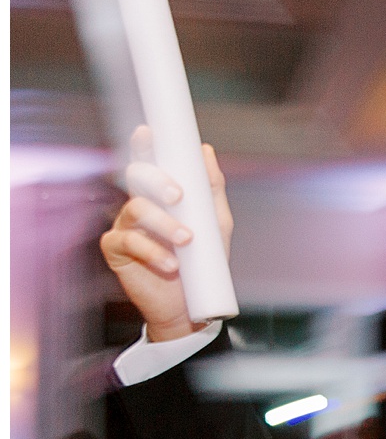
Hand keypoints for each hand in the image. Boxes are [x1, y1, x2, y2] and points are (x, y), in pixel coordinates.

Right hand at [99, 125, 233, 342]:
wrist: (192, 306)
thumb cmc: (202, 263)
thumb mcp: (216, 224)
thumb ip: (211, 189)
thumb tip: (205, 150)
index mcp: (161, 197)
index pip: (149, 164)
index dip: (144, 146)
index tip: (148, 132)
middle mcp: (140, 206)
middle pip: (137, 179)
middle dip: (157, 181)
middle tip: (178, 196)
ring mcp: (125, 226)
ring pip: (135, 208)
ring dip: (163, 223)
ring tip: (186, 241)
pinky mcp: (116, 250)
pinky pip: (128, 241)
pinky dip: (152, 251)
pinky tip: (169, 264)